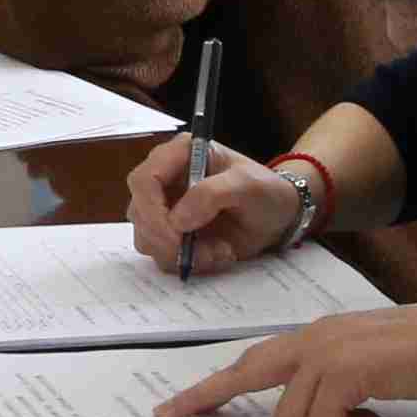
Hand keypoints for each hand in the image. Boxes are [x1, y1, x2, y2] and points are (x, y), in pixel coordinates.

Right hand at [127, 138, 299, 275]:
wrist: (277, 216)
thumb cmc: (265, 191)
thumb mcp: (247, 185)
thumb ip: (212, 194)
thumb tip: (177, 220)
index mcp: (180, 154)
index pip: (143, 180)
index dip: (151, 210)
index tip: (176, 234)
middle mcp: (165, 179)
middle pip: (138, 212)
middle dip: (167, 239)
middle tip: (201, 251)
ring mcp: (165, 208)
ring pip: (146, 238)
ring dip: (182, 253)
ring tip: (218, 250)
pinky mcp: (171, 233)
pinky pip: (162, 255)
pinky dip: (188, 261)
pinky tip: (215, 253)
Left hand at [155, 300, 416, 416]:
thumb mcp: (366, 363)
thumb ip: (332, 378)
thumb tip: (311, 414)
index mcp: (316, 334)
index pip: (252, 359)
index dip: (213, 385)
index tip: (175, 404)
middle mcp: (313, 338)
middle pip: (245, 373)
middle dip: (208, 397)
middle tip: (173, 416)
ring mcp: (326, 353)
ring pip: (293, 415)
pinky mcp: (345, 372)